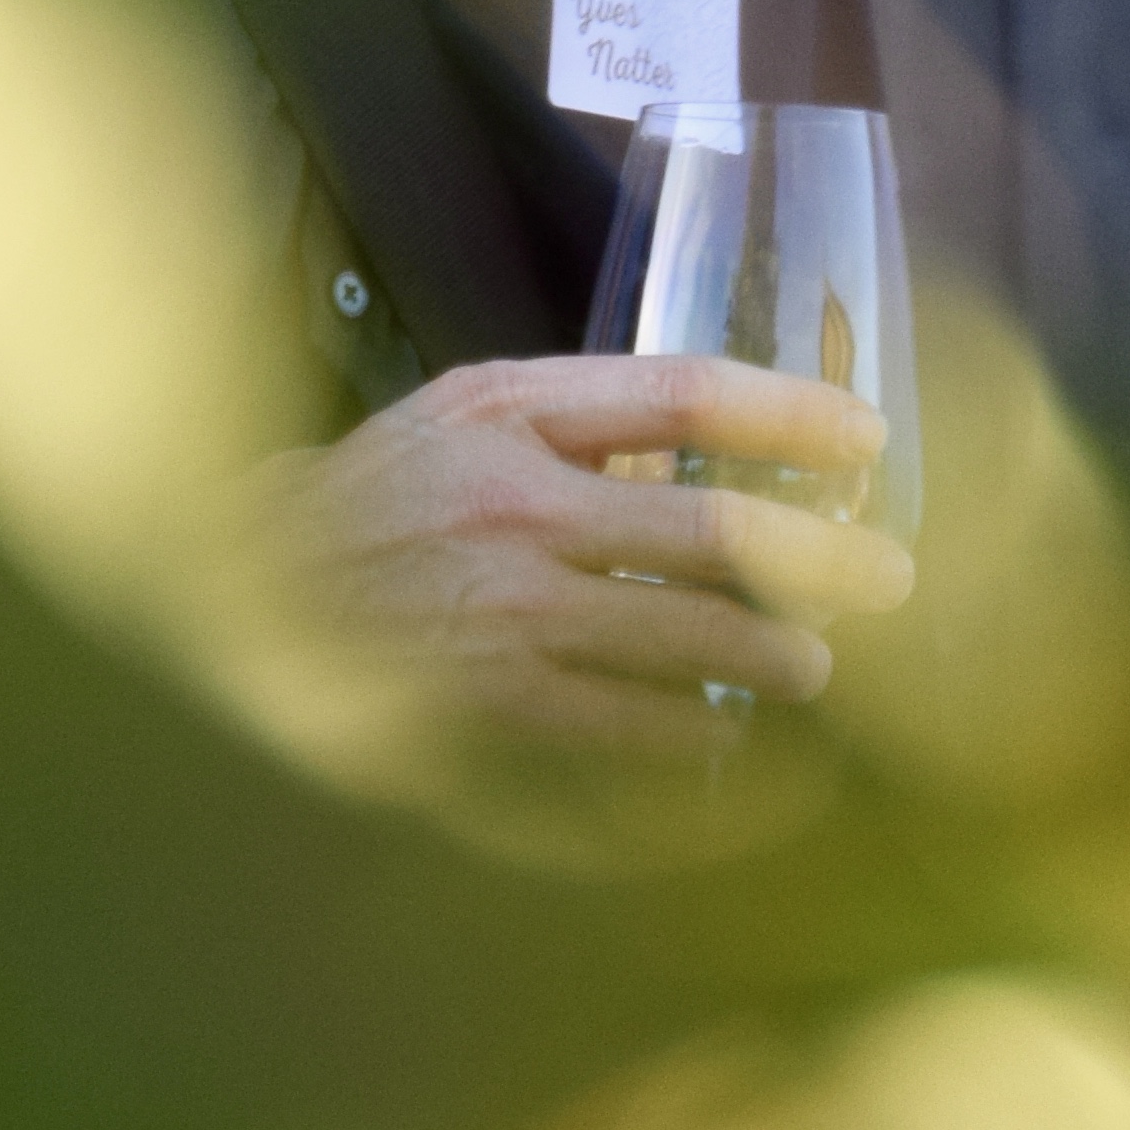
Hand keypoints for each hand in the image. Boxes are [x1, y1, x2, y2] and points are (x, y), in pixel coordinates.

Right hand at [255, 354, 915, 764]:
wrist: (239, 598)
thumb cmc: (376, 499)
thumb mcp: (465, 418)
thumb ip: (583, 420)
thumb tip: (722, 450)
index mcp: (510, 410)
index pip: (685, 393)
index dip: (792, 413)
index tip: (868, 438)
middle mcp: (512, 501)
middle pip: (711, 526)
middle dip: (821, 559)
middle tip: (890, 578)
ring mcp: (498, 605)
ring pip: (681, 632)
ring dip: (770, 653)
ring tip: (815, 665)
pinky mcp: (480, 696)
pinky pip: (618, 718)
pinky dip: (687, 730)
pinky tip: (727, 736)